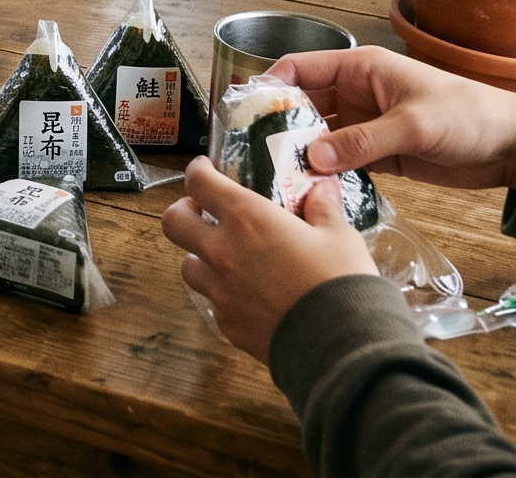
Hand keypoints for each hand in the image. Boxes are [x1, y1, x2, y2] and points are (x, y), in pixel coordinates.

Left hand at [162, 158, 376, 364]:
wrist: (341, 345)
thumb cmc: (340, 282)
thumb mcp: (339, 235)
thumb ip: (322, 208)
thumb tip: (321, 190)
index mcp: (246, 218)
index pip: (199, 182)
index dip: (197, 171)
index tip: (205, 170)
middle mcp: (222, 251)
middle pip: (173, 222)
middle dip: (184, 212)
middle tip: (204, 213)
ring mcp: (220, 291)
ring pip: (188, 266)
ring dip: (201, 257)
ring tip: (229, 259)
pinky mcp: (227, 325)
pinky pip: (212, 303)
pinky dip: (222, 295)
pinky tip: (249, 296)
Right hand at [269, 45, 515, 190]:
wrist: (513, 147)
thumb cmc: (467, 116)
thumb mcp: (413, 125)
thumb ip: (362, 141)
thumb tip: (311, 159)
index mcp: (360, 69)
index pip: (300, 68)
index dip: (270, 86)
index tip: (245, 112)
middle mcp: (355, 94)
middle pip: (302, 105)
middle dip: (277, 126)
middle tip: (252, 154)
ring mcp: (364, 126)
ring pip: (316, 137)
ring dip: (298, 154)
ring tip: (272, 177)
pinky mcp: (377, 155)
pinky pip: (338, 162)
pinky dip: (322, 174)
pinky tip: (305, 190)